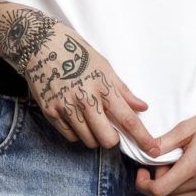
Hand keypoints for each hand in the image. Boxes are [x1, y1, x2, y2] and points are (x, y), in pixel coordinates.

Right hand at [0, 5, 161, 156]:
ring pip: (88, 141)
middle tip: (109, 127)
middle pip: (107, 139)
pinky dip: (76, 132)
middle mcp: (86, 99)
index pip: (128, 119)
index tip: (154, 150)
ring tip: (89, 117)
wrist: (41, 44)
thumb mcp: (104, 65)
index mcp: (103, 86)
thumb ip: (122, 90)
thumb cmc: (77, 52)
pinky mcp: (51, 113)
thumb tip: (142, 107)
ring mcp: (67, 107)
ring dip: (93, 135)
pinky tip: (74, 116)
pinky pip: (70, 136)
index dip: (142, 137)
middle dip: (111, 139)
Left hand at [135, 87, 195, 195]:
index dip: (144, 184)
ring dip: (174, 185)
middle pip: (169, 194)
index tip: (142, 172)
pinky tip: (191, 173)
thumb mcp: (188, 126)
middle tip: (167, 159)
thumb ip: (165, 143)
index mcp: (195, 166)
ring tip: (180, 163)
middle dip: (161, 178)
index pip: (159, 190)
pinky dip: (186, 192)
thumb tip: (146, 153)